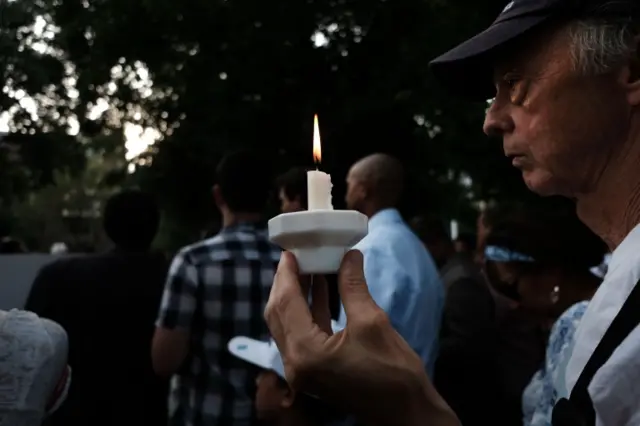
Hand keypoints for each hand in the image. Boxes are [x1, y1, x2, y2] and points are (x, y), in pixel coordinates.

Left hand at [265, 250, 459, 425]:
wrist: (406, 412)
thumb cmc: (393, 372)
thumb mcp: (372, 322)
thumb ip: (352, 286)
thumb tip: (348, 255)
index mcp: (305, 352)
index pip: (286, 303)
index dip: (287, 273)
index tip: (290, 249)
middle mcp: (295, 363)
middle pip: (279, 313)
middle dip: (286, 283)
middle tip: (296, 255)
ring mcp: (302, 370)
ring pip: (288, 323)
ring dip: (296, 295)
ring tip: (307, 265)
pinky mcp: (313, 371)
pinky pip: (302, 333)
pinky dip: (308, 310)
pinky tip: (319, 288)